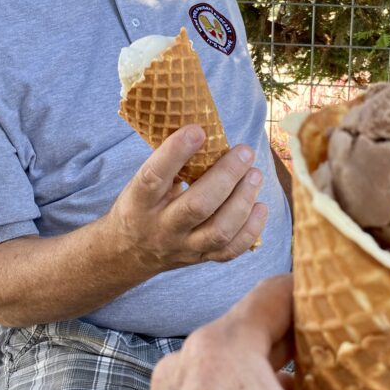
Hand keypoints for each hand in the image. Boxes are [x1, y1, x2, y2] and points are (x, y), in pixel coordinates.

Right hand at [108, 124, 267, 273]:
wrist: (128, 252)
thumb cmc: (141, 205)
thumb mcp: (141, 184)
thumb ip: (168, 164)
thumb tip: (206, 131)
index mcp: (139, 202)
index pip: (154, 177)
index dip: (175, 152)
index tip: (199, 130)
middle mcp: (161, 228)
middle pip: (197, 206)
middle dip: (226, 176)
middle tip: (244, 152)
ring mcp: (183, 247)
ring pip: (218, 231)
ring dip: (243, 200)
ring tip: (255, 175)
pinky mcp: (200, 259)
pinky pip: (230, 251)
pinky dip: (250, 229)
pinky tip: (260, 207)